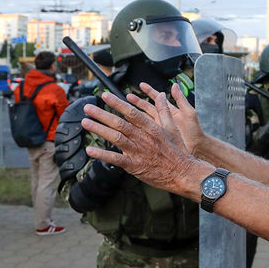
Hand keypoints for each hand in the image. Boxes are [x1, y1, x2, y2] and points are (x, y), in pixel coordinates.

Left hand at [82, 89, 206, 198]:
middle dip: (101, 114)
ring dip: (99, 129)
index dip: (116, 103)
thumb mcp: (173, 127)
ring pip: (115, 137)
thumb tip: (162, 95)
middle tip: (87, 108)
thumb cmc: (178, 151)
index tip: (105, 96)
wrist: (183, 172)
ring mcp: (137, 151)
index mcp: (151, 127)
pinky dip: (102, 154)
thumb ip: (164, 110)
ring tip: (85, 122)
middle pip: (119, 123)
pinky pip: (116, 159)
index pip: (130, 112)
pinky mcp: (134, 165)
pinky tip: (90, 150)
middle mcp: (142, 137)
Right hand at [131, 82, 205, 155]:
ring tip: (125, 110)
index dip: (149, 92)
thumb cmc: (195, 131)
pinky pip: (145, 132)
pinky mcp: (157, 138)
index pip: (156, 99)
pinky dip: (137, 129)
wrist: (197, 148)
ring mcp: (159, 129)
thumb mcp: (189, 113)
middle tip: (128, 96)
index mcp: (170, 111)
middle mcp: (163, 119)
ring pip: (143, 120)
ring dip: (134, 115)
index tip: (141, 85)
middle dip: (137, 102)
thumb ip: (181, 99)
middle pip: (147, 108)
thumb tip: (175, 85)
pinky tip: (128, 128)